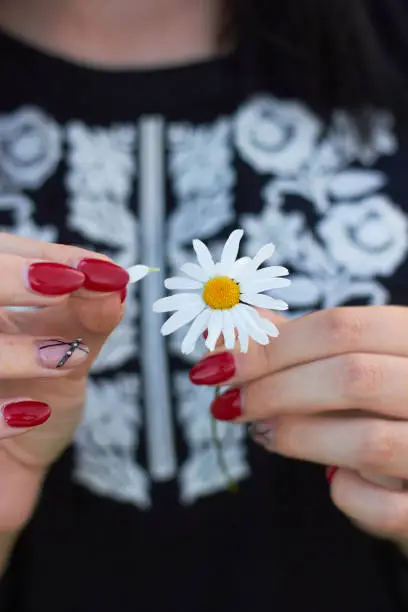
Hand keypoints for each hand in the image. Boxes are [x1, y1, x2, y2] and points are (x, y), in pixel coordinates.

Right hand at [0, 233, 127, 530]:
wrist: (15, 464)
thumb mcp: (73, 352)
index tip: (89, 267)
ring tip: (66, 358)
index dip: (40, 254)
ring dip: (15, 351)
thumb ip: (92, 316)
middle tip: (64, 282)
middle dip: (8, 277)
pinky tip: (32, 416)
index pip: (0, 254)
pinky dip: (0, 416)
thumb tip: (112, 277)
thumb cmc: (40, 397)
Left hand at [189, 306, 407, 551]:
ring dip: (297, 436)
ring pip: (367, 441)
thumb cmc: (381, 406)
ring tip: (263, 432)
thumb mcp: (351, 361)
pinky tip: (333, 479)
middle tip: (229, 403)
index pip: (342, 328)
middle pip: (353, 377)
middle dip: (274, 390)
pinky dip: (346, 494)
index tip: (219, 364)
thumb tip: (226, 331)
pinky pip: (385, 508)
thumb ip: (294, 344)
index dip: (271, 347)